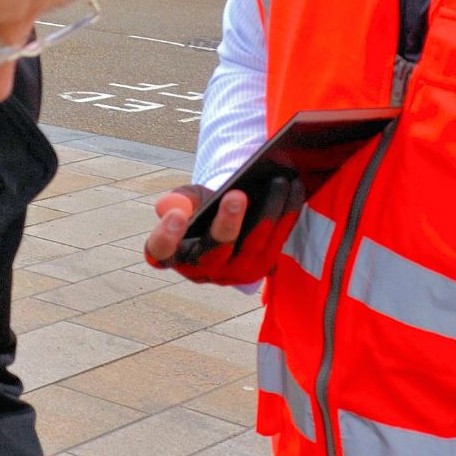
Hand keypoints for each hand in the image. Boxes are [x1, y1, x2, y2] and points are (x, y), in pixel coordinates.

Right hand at [143, 174, 301, 285]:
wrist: (226, 225)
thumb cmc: (200, 210)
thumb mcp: (187, 200)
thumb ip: (178, 200)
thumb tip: (174, 208)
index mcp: (172, 255)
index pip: (160, 251)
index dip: (165, 237)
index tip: (176, 216)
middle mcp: (201, 271)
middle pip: (215, 251)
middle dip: (228, 222)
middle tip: (237, 195)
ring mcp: (234, 274)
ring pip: (253, 246)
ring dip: (268, 213)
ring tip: (278, 181)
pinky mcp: (262, 268)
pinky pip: (277, 241)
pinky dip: (287, 214)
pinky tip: (295, 188)